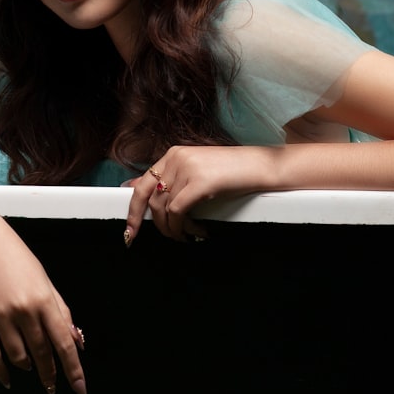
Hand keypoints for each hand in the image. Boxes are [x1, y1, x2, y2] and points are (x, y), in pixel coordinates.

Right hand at [0, 215, 86, 393]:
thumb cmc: (16, 257)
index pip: (64, 343)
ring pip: (18, 357)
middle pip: (42, 353)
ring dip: (27, 367)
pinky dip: (0, 371)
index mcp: (44, 299)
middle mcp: (24, 310)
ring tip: (31, 368)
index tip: (80, 390)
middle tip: (52, 385)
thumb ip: (62, 311)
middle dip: (50, 374)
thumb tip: (76, 340)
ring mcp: (1, 315)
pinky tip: (7, 378)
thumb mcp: (45, 280)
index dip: (74, 370)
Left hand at [123, 145, 279, 244]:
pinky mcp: (200, 182)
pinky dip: (182, 228)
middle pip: (147, 196)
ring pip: (164, 208)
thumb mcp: (197, 172)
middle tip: (137, 239)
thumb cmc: (234, 172)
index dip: (133, 207)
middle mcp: (176, 158)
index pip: (143, 182)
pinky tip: (195, 232)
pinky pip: (178, 212)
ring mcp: (187, 168)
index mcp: (173, 154)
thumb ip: (171, 180)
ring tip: (186, 235)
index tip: (130, 227)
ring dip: (173, 228)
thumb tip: (137, 188)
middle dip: (141, 221)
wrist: (263, 166)